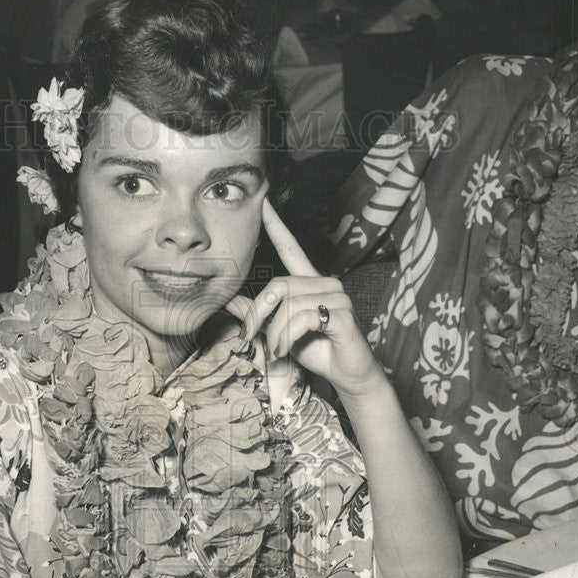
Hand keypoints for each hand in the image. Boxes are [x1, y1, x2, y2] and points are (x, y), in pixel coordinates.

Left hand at [226, 199, 384, 398]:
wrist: (347, 374)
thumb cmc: (316, 350)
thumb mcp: (281, 332)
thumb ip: (259, 315)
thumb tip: (229, 301)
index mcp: (309, 282)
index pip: (291, 247)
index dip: (276, 226)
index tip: (263, 204)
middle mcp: (324, 282)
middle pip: (277, 286)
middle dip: (257, 314)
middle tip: (249, 337)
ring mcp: (337, 296)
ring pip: (288, 306)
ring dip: (274, 334)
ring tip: (276, 351)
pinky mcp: (343, 313)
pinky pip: (302, 318)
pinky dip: (287, 337)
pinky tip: (287, 351)